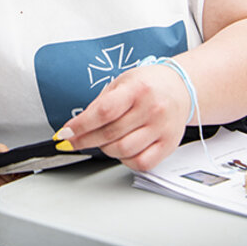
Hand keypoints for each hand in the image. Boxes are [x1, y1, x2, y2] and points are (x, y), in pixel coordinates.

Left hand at [58, 64, 190, 171]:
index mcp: (137, 89)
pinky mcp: (169, 144)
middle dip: (85, 140)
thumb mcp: (122, 82)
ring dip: (105, 150)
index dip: (80, 126)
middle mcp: (152, 109)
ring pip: (123, 151)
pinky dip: (125, 160)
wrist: (181, 87)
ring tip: (102, 141)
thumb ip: (100, 103)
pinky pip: (141, 163)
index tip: (65, 134)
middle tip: (73, 141)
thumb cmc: (148, 84)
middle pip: (110, 134)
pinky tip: (121, 150)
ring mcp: (162, 128)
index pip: (103, 112)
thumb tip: (77, 126)